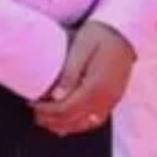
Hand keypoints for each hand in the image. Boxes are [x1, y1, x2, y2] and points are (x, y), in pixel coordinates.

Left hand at [32, 20, 136, 135]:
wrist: (124, 32)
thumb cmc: (100, 36)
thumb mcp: (81, 48)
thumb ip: (69, 73)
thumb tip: (56, 96)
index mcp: (95, 85)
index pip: (66, 109)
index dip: (46, 110)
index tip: (33, 104)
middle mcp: (105, 98)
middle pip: (73, 120)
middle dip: (51, 119)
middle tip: (35, 113)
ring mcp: (111, 101)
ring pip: (85, 124)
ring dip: (64, 125)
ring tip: (47, 120)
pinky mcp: (114, 100)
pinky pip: (96, 120)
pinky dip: (80, 124)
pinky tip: (69, 122)